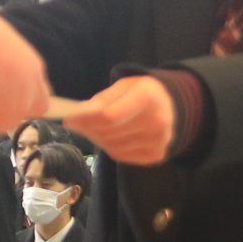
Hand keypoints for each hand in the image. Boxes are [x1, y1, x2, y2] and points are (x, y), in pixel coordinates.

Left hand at [60, 76, 178, 165]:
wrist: (173, 107)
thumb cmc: (143, 93)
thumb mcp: (124, 86)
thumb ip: (102, 100)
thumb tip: (78, 115)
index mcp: (148, 98)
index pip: (109, 116)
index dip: (85, 119)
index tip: (69, 119)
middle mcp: (157, 122)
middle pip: (109, 133)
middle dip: (87, 129)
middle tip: (76, 124)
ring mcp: (158, 142)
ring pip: (113, 147)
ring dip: (97, 139)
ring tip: (93, 129)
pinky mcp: (156, 156)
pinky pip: (121, 156)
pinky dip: (110, 148)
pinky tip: (109, 137)